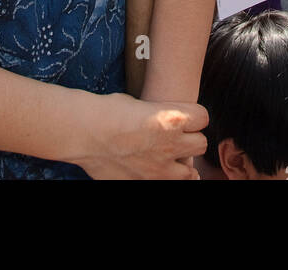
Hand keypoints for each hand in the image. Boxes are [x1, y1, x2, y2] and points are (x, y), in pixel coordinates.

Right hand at [74, 92, 207, 179]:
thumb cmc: (107, 111)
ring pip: (191, 171)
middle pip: (202, 143)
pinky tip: (154, 169)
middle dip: (191, 138)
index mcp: (172, 118)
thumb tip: (164, 122)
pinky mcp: (147, 182)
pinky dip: (166, 176)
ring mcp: (160, 168)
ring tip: (168, 156)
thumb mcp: (139, 104)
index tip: (185, 115)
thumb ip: (160, 115)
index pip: (204, 117)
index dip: (194, 115)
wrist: (83, 132)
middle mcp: (171, 144)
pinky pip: (170, 183)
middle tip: (176, 136)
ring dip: (182, 162)